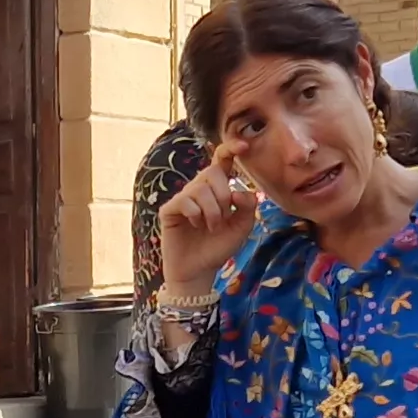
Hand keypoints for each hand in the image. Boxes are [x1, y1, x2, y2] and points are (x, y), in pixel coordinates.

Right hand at [157, 141, 259, 294]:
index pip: (222, 160)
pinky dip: (195, 214)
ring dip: (212, 211)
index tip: (244, 146)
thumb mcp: (243, 227)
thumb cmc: (218, 247)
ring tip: (210, 227)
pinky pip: (185, 200)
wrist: (199, 271)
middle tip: (222, 218)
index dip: (231, 149)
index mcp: (218, 189)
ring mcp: (183, 198)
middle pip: (213, 172)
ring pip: (200, 188)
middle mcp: (199, 189)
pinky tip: (194, 225)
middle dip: (223, 196)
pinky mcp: (170, 209)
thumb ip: (248, 206)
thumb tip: (238, 191)